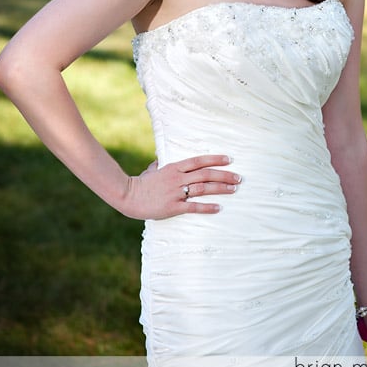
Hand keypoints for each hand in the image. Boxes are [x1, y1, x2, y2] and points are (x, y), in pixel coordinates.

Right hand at [120, 154, 240, 219]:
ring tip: (233, 190)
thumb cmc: (141, 183)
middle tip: (238, 178)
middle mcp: (178, 178)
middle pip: (206, 174)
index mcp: (174, 167)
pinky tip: (218, 207)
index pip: (199, 161)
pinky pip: (194, 206)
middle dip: (224, 175)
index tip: (229, 159)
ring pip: (203, 188)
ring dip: (220, 189)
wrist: (128, 195)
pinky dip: (207, 207)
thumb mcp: (152, 169)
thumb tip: (161, 160)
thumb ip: (160, 164)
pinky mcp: (173, 206)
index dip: (215, 159)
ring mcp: (176, 192)